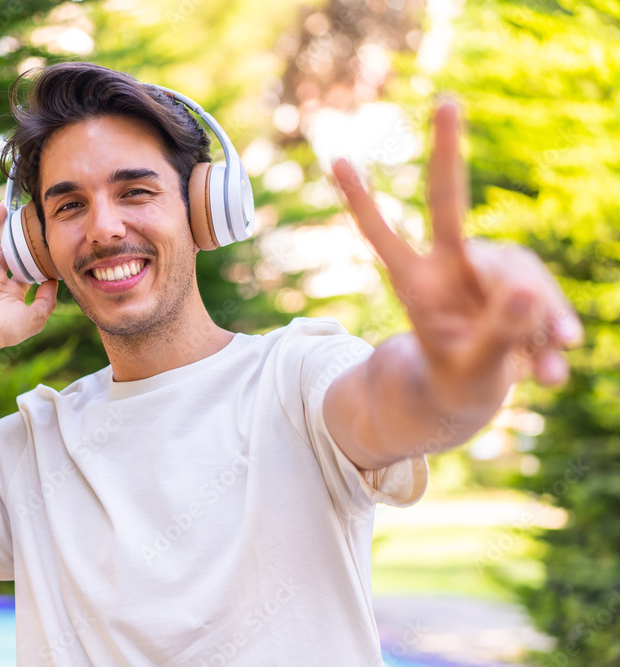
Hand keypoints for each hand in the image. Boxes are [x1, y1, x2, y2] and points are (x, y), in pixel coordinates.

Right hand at [0, 202, 56, 350]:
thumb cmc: (4, 328)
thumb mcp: (36, 318)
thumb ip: (48, 300)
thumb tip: (54, 281)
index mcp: (12, 295)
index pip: (28, 272)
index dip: (39, 262)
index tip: (51, 249)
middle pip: (15, 255)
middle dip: (25, 242)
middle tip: (38, 225)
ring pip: (1, 243)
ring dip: (10, 227)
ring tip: (23, 210)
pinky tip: (3, 207)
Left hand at [331, 101, 581, 411]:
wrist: (474, 395)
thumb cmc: (457, 380)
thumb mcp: (469, 370)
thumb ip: (496, 335)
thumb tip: (528, 292)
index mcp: (416, 284)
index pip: (384, 235)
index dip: (361, 202)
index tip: (336, 160)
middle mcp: (449, 263)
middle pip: (453, 206)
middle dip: (445, 150)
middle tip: (444, 102)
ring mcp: (484, 268)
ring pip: (517, 267)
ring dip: (538, 317)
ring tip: (543, 370)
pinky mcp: (520, 281)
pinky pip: (544, 294)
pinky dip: (554, 327)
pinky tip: (553, 363)